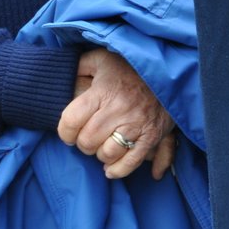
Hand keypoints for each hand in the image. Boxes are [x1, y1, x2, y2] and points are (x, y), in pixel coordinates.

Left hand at [57, 48, 176, 179]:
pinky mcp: (151, 136)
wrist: (166, 71)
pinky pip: (131, 162)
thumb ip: (79, 66)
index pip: (71, 120)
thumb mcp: (102, 59)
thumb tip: (63, 78)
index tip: (68, 131)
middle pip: (87, 141)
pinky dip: (118, 170)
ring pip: (107, 154)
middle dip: (83, 143)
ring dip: (100, 154)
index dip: (64, 131)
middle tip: (87, 137)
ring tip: (102, 145)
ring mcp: (136, 124)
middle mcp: (118, 109)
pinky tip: (110, 168)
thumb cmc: (130, 67)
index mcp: (103, 91)